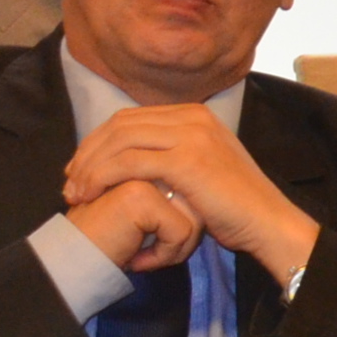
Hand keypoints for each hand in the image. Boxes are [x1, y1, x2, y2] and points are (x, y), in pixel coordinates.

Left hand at [63, 104, 317, 288]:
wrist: (266, 221)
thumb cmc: (234, 206)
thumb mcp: (202, 168)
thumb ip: (173, 155)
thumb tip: (136, 159)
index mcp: (195, 115)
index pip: (130, 118)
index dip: (97, 142)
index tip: (80, 169)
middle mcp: (192, 117)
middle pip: (120, 125)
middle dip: (87, 153)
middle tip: (70, 182)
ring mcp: (191, 136)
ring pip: (119, 141)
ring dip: (89, 166)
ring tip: (75, 193)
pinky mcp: (186, 160)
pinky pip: (128, 162)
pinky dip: (101, 177)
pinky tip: (91, 194)